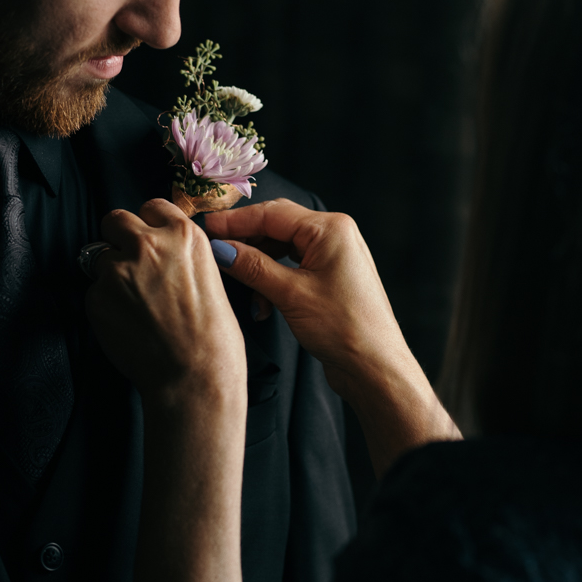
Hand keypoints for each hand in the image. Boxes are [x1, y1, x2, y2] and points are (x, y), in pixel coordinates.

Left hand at [85, 198, 247, 410]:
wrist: (194, 376)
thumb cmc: (213, 338)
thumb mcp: (211, 277)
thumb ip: (181, 255)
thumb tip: (162, 253)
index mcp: (183, 235)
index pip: (151, 206)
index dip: (148, 224)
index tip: (148, 238)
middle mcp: (148, 244)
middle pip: (115, 219)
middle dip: (119, 237)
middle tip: (129, 263)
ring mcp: (118, 270)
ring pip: (101, 258)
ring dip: (112, 275)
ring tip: (133, 304)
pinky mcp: (97, 297)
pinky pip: (95, 292)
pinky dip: (106, 305)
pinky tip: (127, 323)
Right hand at [204, 199, 457, 468]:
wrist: (375, 367)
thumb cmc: (344, 329)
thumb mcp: (290, 294)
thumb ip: (252, 267)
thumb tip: (220, 249)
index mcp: (330, 229)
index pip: (272, 213)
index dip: (235, 221)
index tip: (207, 227)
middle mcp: (335, 235)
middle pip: (277, 226)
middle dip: (245, 241)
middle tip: (215, 252)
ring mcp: (334, 256)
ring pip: (282, 248)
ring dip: (258, 266)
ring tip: (245, 292)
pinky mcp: (330, 277)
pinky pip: (292, 266)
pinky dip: (273, 280)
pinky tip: (263, 304)